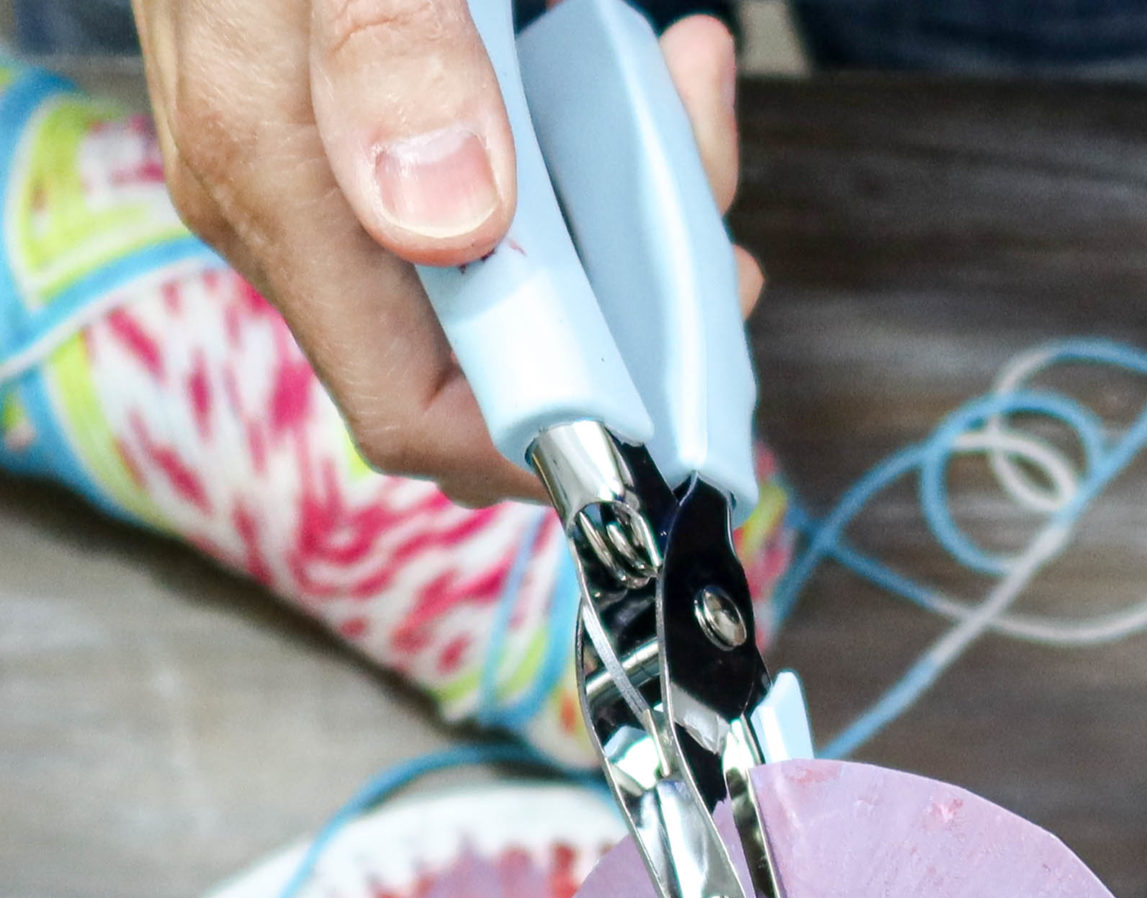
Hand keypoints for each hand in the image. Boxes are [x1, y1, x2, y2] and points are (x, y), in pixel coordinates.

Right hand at [134, 1, 763, 506]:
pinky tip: (645, 69)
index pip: (414, 414)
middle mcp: (302, 213)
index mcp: (278, 192)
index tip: (665, 399)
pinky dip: (586, 147)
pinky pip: (499, 190)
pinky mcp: (371, 133)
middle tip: (716, 239)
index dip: (545, 439)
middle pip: (491, 351)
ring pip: (514, 270)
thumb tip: (450, 222)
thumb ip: (385, 58)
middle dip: (622, 317)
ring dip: (627, 216)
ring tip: (690, 100)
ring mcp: (335, 178)